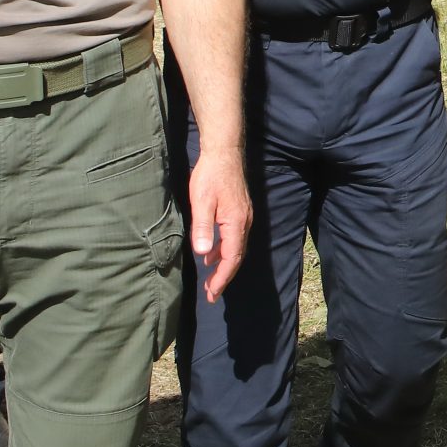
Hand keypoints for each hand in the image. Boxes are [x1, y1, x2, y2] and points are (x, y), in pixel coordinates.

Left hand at [185, 147, 252, 303]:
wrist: (224, 152)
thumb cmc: (210, 176)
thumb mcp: (201, 202)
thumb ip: (202, 228)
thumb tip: (203, 254)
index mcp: (236, 223)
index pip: (231, 258)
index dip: (222, 278)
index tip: (212, 294)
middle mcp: (244, 223)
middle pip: (237, 257)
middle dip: (224, 277)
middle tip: (212, 294)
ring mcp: (244, 217)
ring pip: (236, 248)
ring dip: (224, 265)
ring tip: (210, 279)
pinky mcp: (240, 211)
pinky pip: (234, 238)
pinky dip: (224, 251)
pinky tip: (212, 253)